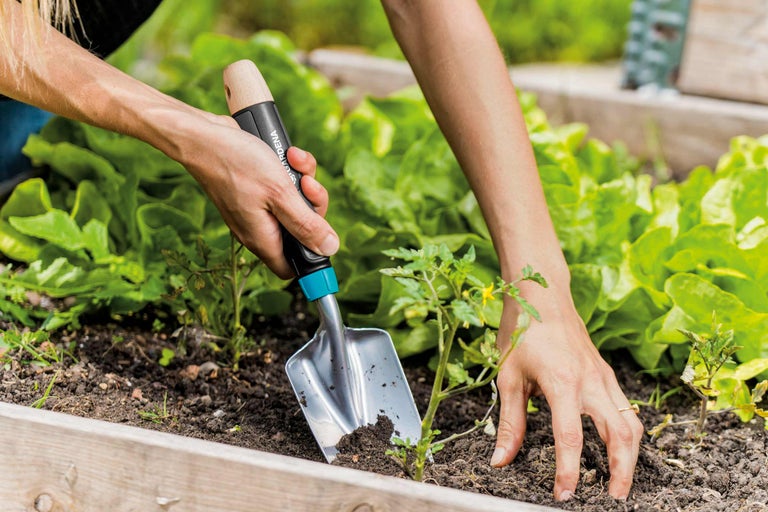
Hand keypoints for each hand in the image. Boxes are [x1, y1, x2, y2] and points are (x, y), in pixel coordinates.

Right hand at [179, 114, 337, 278]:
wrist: (203, 135)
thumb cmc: (237, 163)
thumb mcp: (280, 194)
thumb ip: (306, 224)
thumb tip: (329, 249)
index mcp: (263, 238)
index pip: (292, 266)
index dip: (311, 257)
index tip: (325, 238)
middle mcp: (259, 227)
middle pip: (302, 230)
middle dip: (313, 205)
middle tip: (308, 185)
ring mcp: (257, 208)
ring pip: (296, 203)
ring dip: (304, 181)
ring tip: (296, 161)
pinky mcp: (257, 189)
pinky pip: (285, 186)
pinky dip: (292, 170)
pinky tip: (290, 154)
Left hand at [491, 283, 642, 500]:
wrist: (543, 294)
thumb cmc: (522, 330)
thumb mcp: (509, 376)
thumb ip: (509, 422)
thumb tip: (501, 460)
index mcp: (562, 382)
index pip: (570, 437)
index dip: (568, 471)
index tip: (564, 494)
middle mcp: (590, 381)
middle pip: (619, 434)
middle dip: (620, 471)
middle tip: (613, 498)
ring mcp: (604, 376)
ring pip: (630, 422)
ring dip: (630, 456)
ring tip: (619, 482)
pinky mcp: (607, 373)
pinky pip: (626, 407)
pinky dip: (628, 433)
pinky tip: (618, 448)